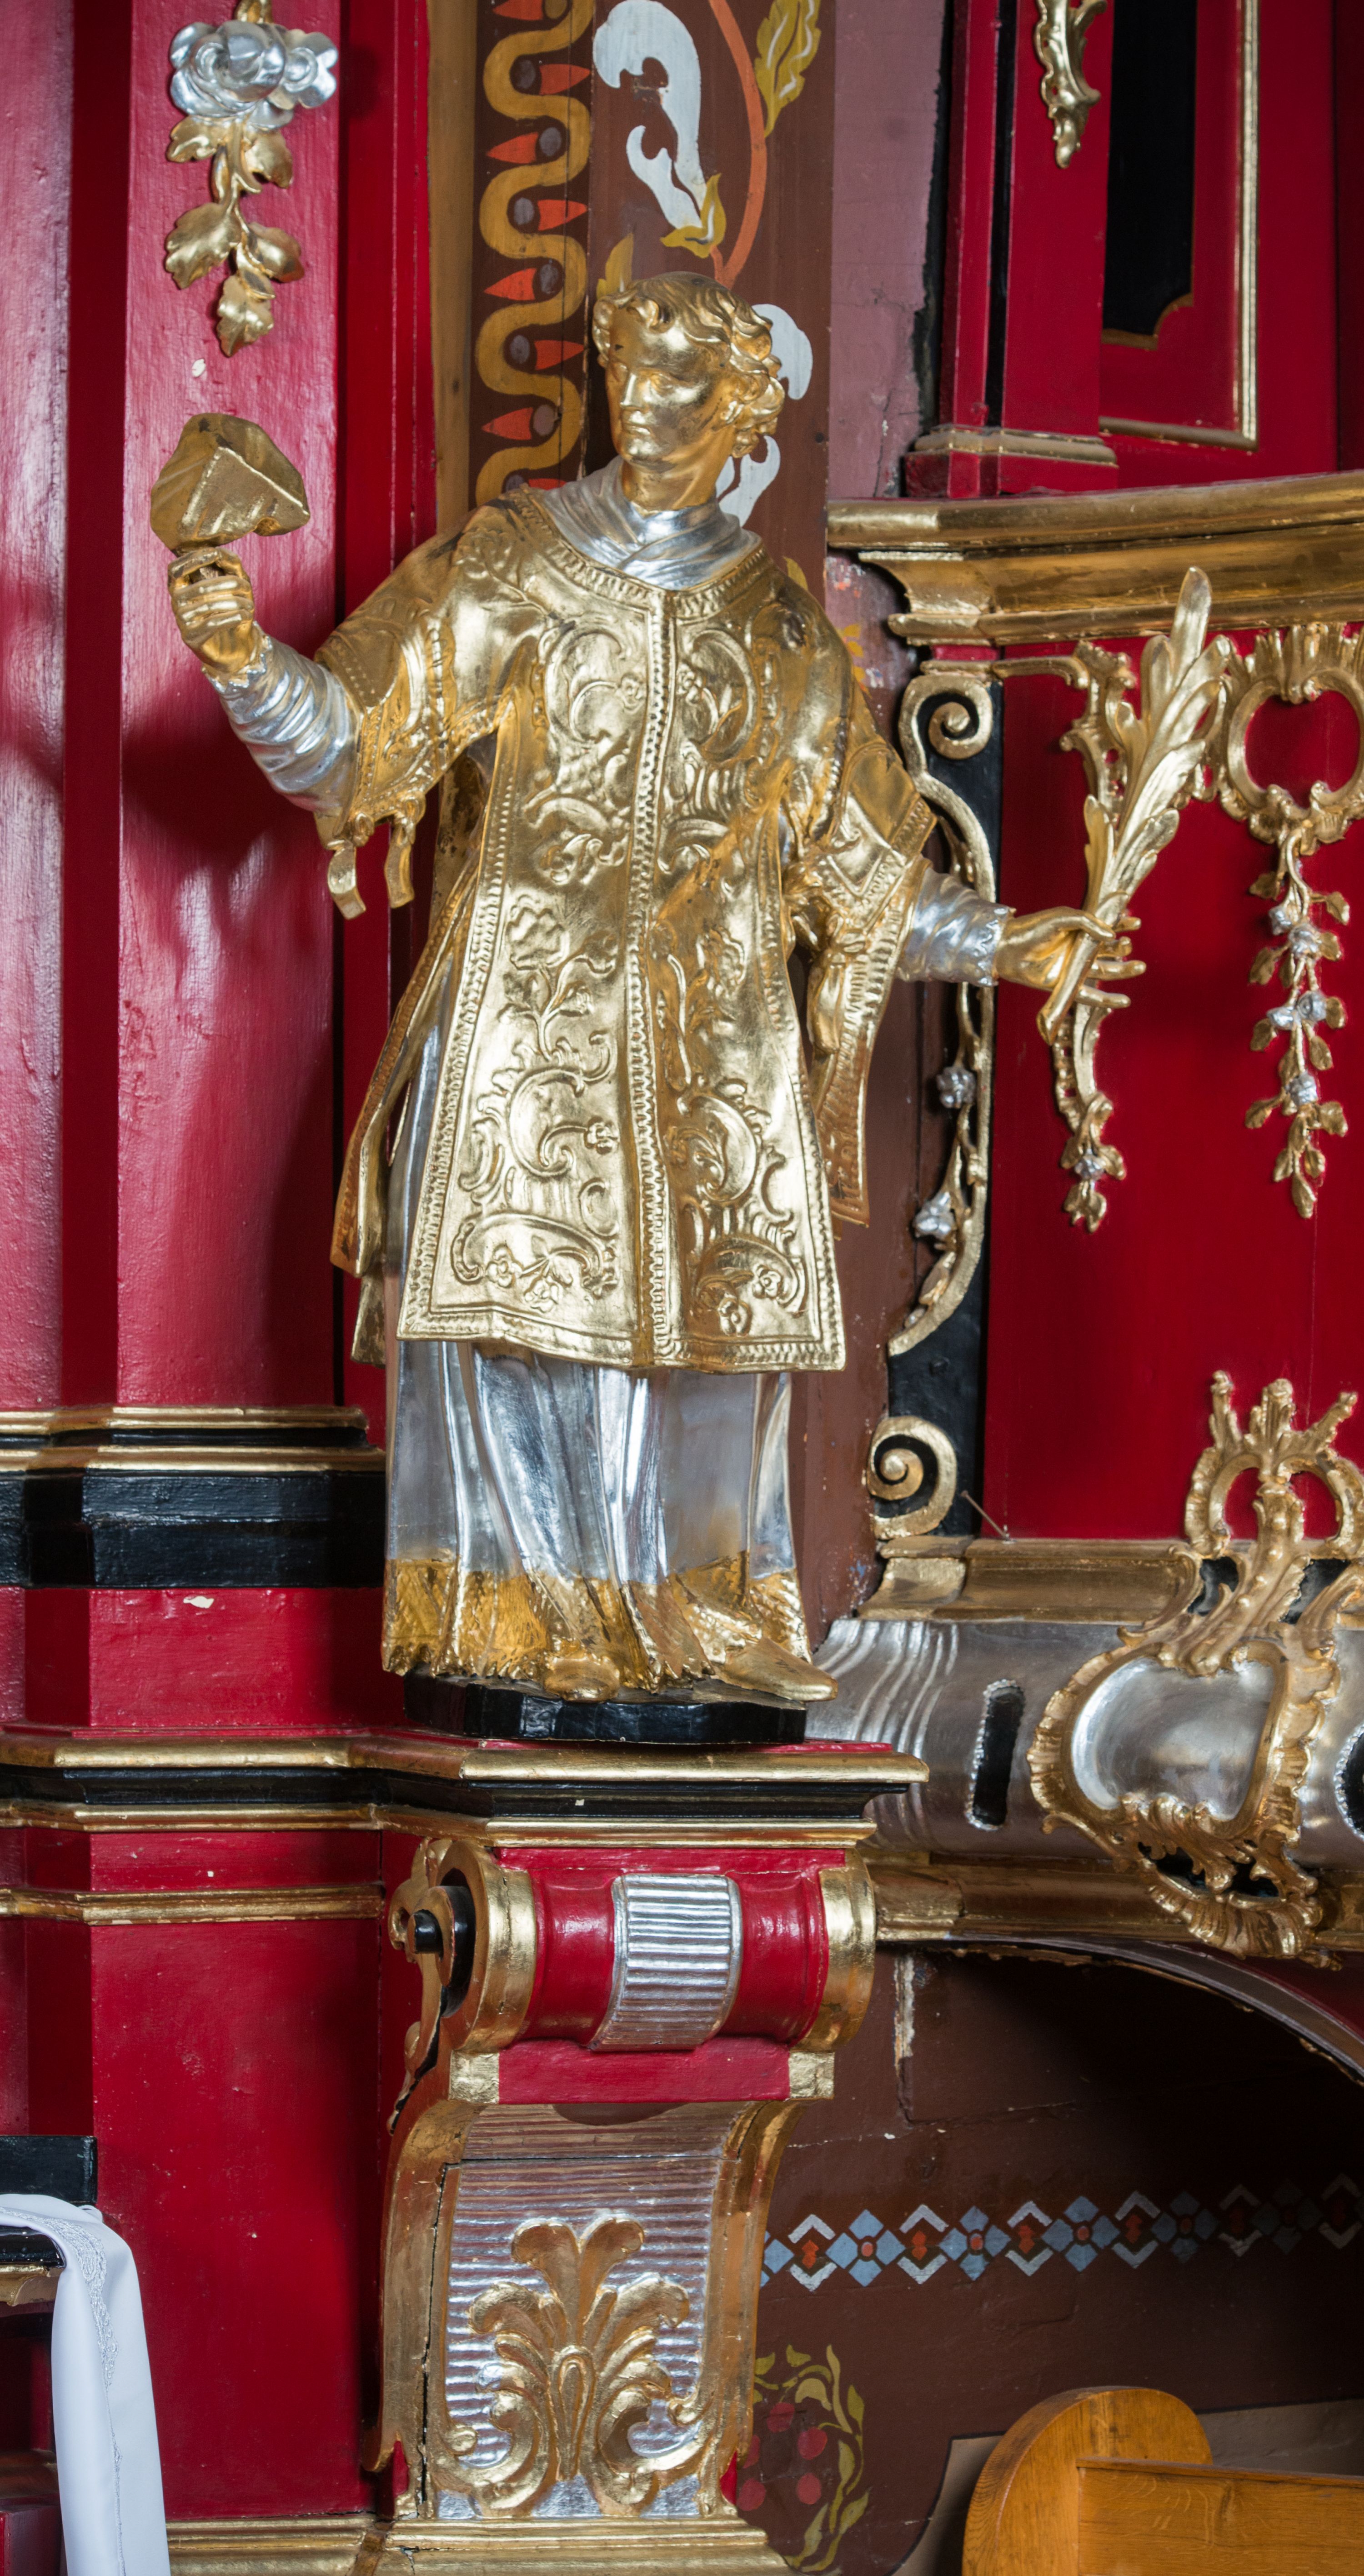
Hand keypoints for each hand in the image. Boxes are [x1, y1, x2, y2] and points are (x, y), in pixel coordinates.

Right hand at [166, 548, 258, 679]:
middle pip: (200, 587)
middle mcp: (176, 602)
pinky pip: (212, 623)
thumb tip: (218, 550)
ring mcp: (181, 621)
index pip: (176, 568)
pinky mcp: (191, 638)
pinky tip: (246, 616)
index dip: (192, 560)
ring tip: (250, 605)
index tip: (214, 553)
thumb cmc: (233, 609)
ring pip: (208, 605)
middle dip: (228, 584)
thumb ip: (229, 564)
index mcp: (180, 586)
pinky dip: (232, 617)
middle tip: (247, 588)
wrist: (237, 645)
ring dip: (235, 603)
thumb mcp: (235, 583)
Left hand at [994, 906, 1140, 995]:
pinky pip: (1090, 995)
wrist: (1008, 948)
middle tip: (1129, 946)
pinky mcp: (1065, 985)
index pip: (1107, 928)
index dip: (1122, 926)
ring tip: (1140, 967)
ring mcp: (1072, 968)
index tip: (1136, 924)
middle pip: (1108, 951)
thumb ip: (1088, 922)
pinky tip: (1124, 1001)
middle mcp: (1078, 950)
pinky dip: (1106, 1000)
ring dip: (1123, 971)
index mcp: (1079, 931)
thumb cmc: (1033, 928)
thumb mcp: (1062, 917)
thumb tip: (1111, 936)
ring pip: (1104, 971)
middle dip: (1123, 949)